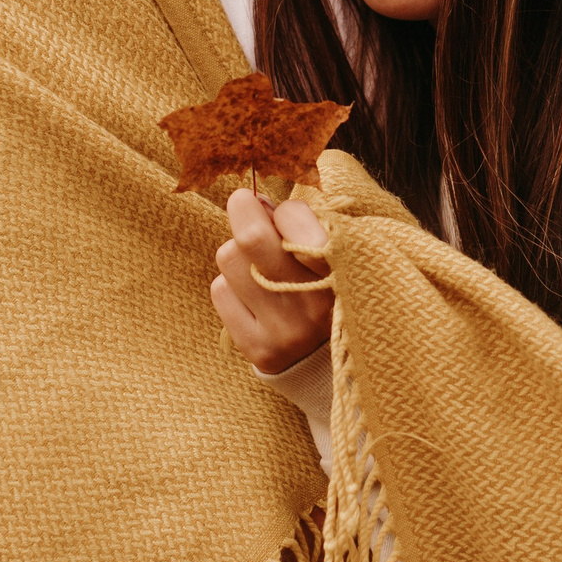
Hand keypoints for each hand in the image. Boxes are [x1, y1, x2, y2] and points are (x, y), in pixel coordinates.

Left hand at [210, 189, 332, 373]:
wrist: (333, 360)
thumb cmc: (330, 288)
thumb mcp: (332, 253)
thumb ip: (298, 223)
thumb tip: (251, 201)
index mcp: (341, 271)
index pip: (294, 218)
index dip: (284, 209)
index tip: (282, 213)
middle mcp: (313, 302)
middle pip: (252, 238)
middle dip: (243, 211)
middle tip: (244, 204)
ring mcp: (284, 329)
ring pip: (229, 259)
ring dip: (237, 254)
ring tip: (257, 264)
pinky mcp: (258, 348)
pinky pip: (221, 292)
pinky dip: (230, 285)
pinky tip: (251, 295)